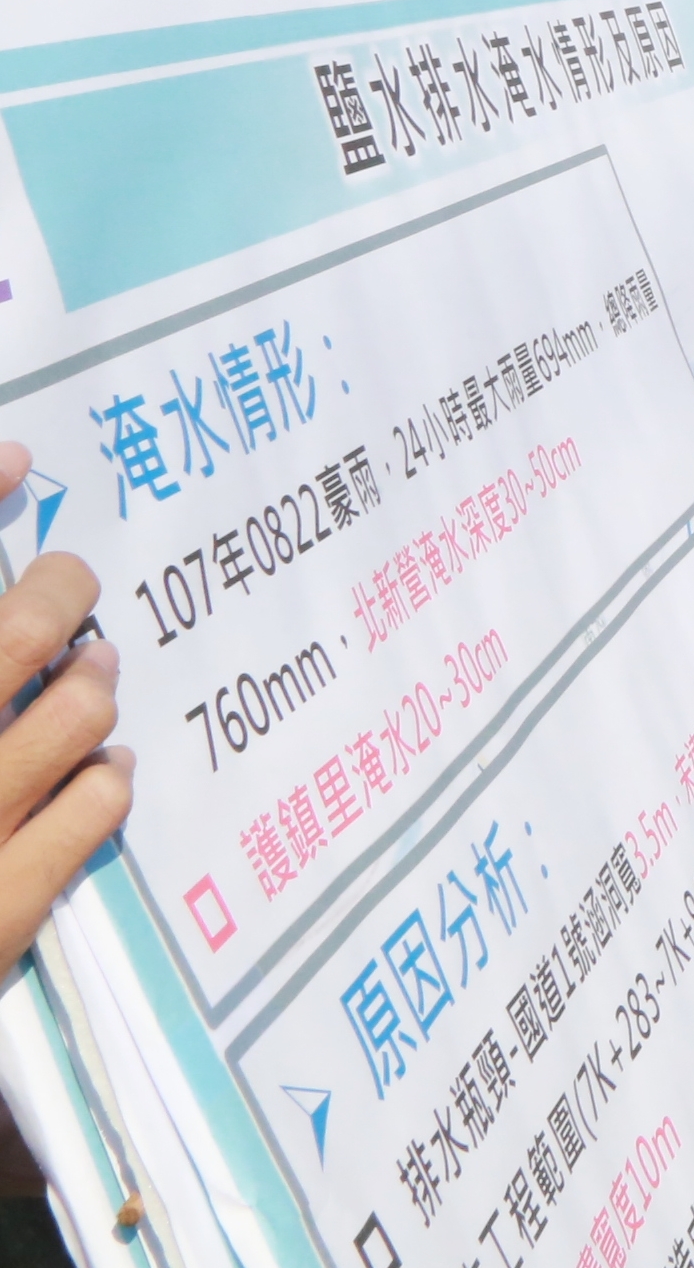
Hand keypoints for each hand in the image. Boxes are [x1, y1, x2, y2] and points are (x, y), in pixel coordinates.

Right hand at [0, 445, 133, 961]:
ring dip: (91, 681)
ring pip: (69, 710)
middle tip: (70, 578)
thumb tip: (29, 683)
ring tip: (98, 666)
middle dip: (54, 592)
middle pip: (13, 632)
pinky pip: (89, 812)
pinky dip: (106, 778)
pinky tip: (107, 767)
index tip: (11, 455)